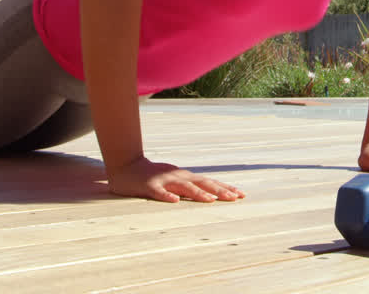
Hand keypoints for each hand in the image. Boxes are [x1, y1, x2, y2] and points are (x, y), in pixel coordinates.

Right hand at [108, 156, 245, 202]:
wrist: (126, 166)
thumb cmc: (153, 177)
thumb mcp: (175, 181)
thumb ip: (190, 186)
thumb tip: (211, 194)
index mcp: (186, 177)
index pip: (209, 182)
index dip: (225, 188)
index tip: (242, 195)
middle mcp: (179, 177)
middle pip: (202, 184)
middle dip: (219, 190)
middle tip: (235, 198)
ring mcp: (164, 180)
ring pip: (184, 187)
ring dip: (198, 193)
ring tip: (211, 200)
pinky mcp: (149, 186)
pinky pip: (158, 192)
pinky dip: (167, 196)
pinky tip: (174, 201)